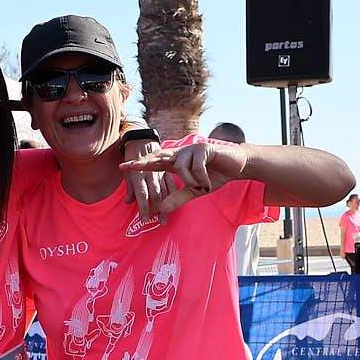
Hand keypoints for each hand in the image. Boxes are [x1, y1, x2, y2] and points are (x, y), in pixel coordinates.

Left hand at [120, 140, 250, 213]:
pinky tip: (208, 180)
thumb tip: (161, 210)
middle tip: (129, 167)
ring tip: (202, 185)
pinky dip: (202, 177)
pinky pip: (196, 167)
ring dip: (192, 181)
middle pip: (158, 157)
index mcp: (176, 162)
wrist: (236, 166)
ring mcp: (191, 149)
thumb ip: (178, 198)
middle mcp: (180, 154)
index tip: (123, 167)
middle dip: (144, 163)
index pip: (154, 163)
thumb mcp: (195, 191)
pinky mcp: (203, 148)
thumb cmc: (214, 176)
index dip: (139, 164)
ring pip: (180, 168)